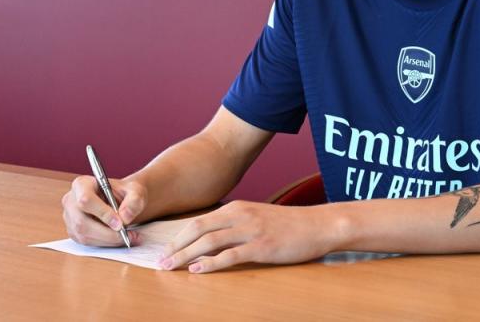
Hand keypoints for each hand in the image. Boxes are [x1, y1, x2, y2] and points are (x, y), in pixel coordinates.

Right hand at [62, 175, 145, 246]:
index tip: (120, 223)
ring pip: (84, 235)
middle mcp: (71, 201)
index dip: (102, 213)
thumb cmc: (126, 193)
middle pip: (82, 222)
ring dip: (107, 240)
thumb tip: (125, 218)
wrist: (122, 200)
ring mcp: (70, 218)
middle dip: (106, 233)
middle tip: (127, 235)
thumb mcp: (135, 191)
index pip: (86, 199)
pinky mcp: (74, 231)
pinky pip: (86, 242)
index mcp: (82, 184)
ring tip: (129, 238)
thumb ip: (134, 201)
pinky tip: (120, 239)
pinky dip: (105, 243)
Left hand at [159, 200, 338, 272]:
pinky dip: (211, 263)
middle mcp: (241, 215)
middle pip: (198, 229)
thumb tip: (211, 240)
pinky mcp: (262, 246)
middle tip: (160, 262)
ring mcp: (251, 230)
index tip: (164, 251)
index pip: (199, 221)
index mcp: (238, 207)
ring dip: (186, 256)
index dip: (178, 237)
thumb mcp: (258, 218)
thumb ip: (236, 225)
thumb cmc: (290, 225)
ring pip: (209, 241)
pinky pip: (230, 255)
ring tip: (170, 268)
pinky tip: (198, 271)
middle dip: (175, 246)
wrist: (319, 225)